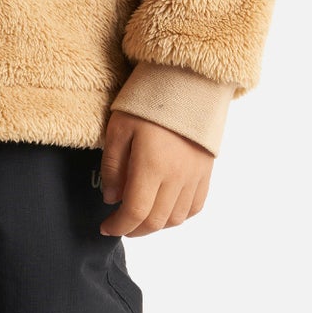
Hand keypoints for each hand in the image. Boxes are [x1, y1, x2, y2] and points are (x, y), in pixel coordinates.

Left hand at [98, 110, 213, 236]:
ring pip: (176, 218)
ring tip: (140, 217)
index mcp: (152, 165)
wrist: (186, 83)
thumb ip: (112, 165)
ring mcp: (194, 176)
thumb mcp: (118, 127)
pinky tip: (165, 210)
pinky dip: (178, 216)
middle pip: (156, 221)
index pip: (136, 212)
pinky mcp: (205, 172)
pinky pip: (194, 207)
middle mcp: (176, 176)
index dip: (119, 226)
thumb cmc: (147, 103)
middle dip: (134, 229)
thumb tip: (111, 199)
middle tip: (120, 224)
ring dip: (156, 225)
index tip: (106, 227)